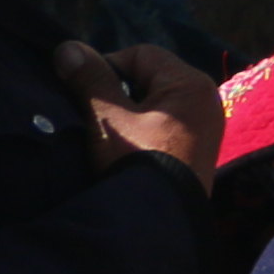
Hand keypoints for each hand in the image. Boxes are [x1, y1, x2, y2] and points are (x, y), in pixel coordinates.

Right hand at [55, 40, 221, 191]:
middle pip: (151, 79)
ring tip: (105, 134)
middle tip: (92, 115)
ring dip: (128, 114)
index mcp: (191, 83)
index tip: (82, 91)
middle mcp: (206, 99)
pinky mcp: (198, 151)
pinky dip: (142, 131)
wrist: (159, 225)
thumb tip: (67, 47)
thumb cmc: (137, 163)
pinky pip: (165, 126)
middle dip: (118, 92)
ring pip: (156, 104)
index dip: (107, 67)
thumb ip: (90, 82)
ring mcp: (206, 127)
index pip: (141, 55)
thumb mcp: (109, 120)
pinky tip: (122, 149)